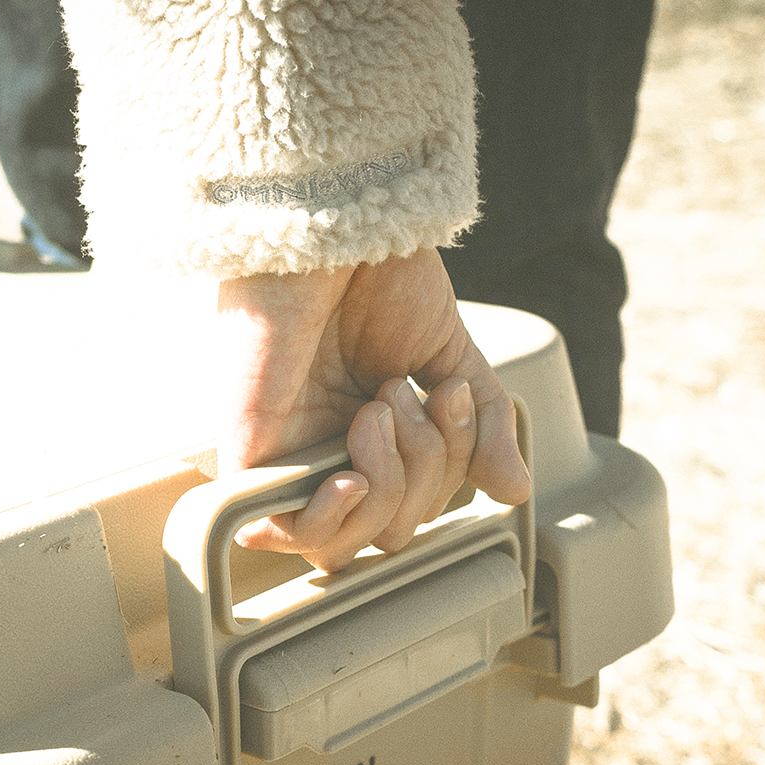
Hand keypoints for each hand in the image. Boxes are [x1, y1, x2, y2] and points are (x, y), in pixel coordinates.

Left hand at [216, 246, 531, 570]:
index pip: (416, 508)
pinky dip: (326, 520)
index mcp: (370, 434)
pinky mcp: (251, 451)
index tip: (445, 394)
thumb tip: (513, 490)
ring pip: (343, 540)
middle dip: (424, 473)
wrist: (334, 223)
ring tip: (377, 409)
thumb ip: (481, 427)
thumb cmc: (379, 274)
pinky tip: (351, 477)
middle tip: (404, 397)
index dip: (449, 472)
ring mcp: (289, 455)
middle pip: (389, 530)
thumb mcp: (450, 357)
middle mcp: (328, 451)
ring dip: (388, 483)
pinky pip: (281, 530)